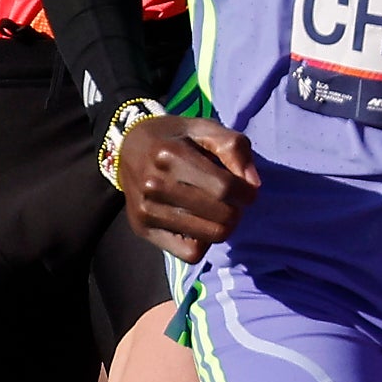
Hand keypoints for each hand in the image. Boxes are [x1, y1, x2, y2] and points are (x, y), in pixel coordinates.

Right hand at [117, 114, 258, 255]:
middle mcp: (154, 185)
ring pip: (209, 236)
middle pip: (220, 215)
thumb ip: (234, 147)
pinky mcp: (143, 229)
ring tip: (218, 212)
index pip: (224, 187)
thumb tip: (253, 184)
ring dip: (223, 226)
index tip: (248, 191)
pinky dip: (203, 243)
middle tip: (232, 202)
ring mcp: (147, 210)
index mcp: (170, 155)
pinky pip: (189, 253)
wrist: (128, 148)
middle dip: (237, 210)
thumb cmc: (175, 137)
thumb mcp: (205, 128)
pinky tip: (199, 224)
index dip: (246, 193)